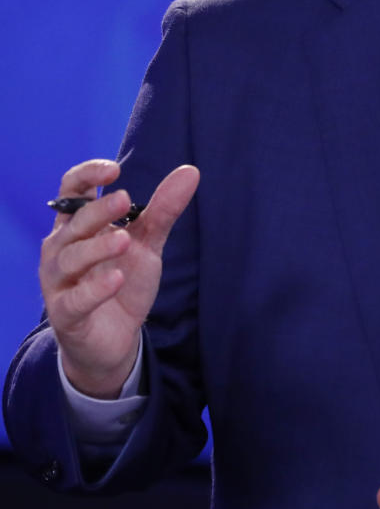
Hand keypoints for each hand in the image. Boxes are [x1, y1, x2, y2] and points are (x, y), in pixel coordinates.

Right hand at [39, 158, 199, 397]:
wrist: (116, 338)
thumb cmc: (123, 281)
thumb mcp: (147, 243)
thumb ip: (163, 209)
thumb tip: (190, 171)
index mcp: (78, 225)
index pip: (73, 189)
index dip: (87, 175)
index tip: (115, 170)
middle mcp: (62, 248)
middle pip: (75, 222)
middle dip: (99, 211)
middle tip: (126, 201)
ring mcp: (59, 281)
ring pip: (70, 258)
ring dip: (97, 247)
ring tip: (125, 242)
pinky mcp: (66, 314)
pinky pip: (75, 299)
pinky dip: (95, 289)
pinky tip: (116, 280)